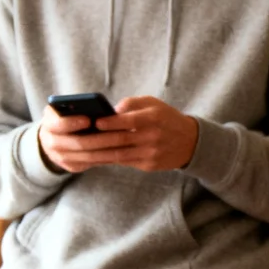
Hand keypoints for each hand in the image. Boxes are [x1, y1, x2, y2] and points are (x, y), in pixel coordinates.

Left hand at [39, 96, 199, 172]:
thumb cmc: (166, 118)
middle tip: (77, 138)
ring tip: (79, 149)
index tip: (93, 121)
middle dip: (95, 140)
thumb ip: (131, 103)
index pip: (127, 121)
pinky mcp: (149, 165)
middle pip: (118, 140)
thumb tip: (108, 111)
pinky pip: (123, 162)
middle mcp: (153, 137)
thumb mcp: (153, 104)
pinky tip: (93, 156)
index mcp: (154, 118)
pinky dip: (106, 159)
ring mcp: (151, 153)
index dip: (109, 122)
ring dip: (96, 153)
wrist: (191, 142)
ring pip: (118, 154)